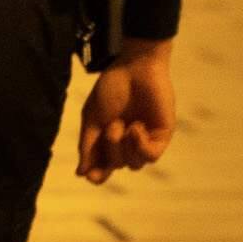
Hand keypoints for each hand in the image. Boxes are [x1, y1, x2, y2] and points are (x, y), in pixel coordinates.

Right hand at [75, 40, 177, 182]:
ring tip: (123, 123)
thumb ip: (87, 145)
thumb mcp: (92, 117)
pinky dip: (140, 146)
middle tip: (112, 124)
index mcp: (109, 141)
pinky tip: (136, 127)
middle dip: (111, 148)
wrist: (134, 66)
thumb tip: (81, 173)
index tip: (92, 174)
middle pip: (117, 166)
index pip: (104, 169)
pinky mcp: (161, 135)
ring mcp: (145, 140)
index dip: (98, 175)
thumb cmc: (111, 88)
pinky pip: (151, 156)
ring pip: (134, 164)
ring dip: (124, 146)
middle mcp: (128, 144)